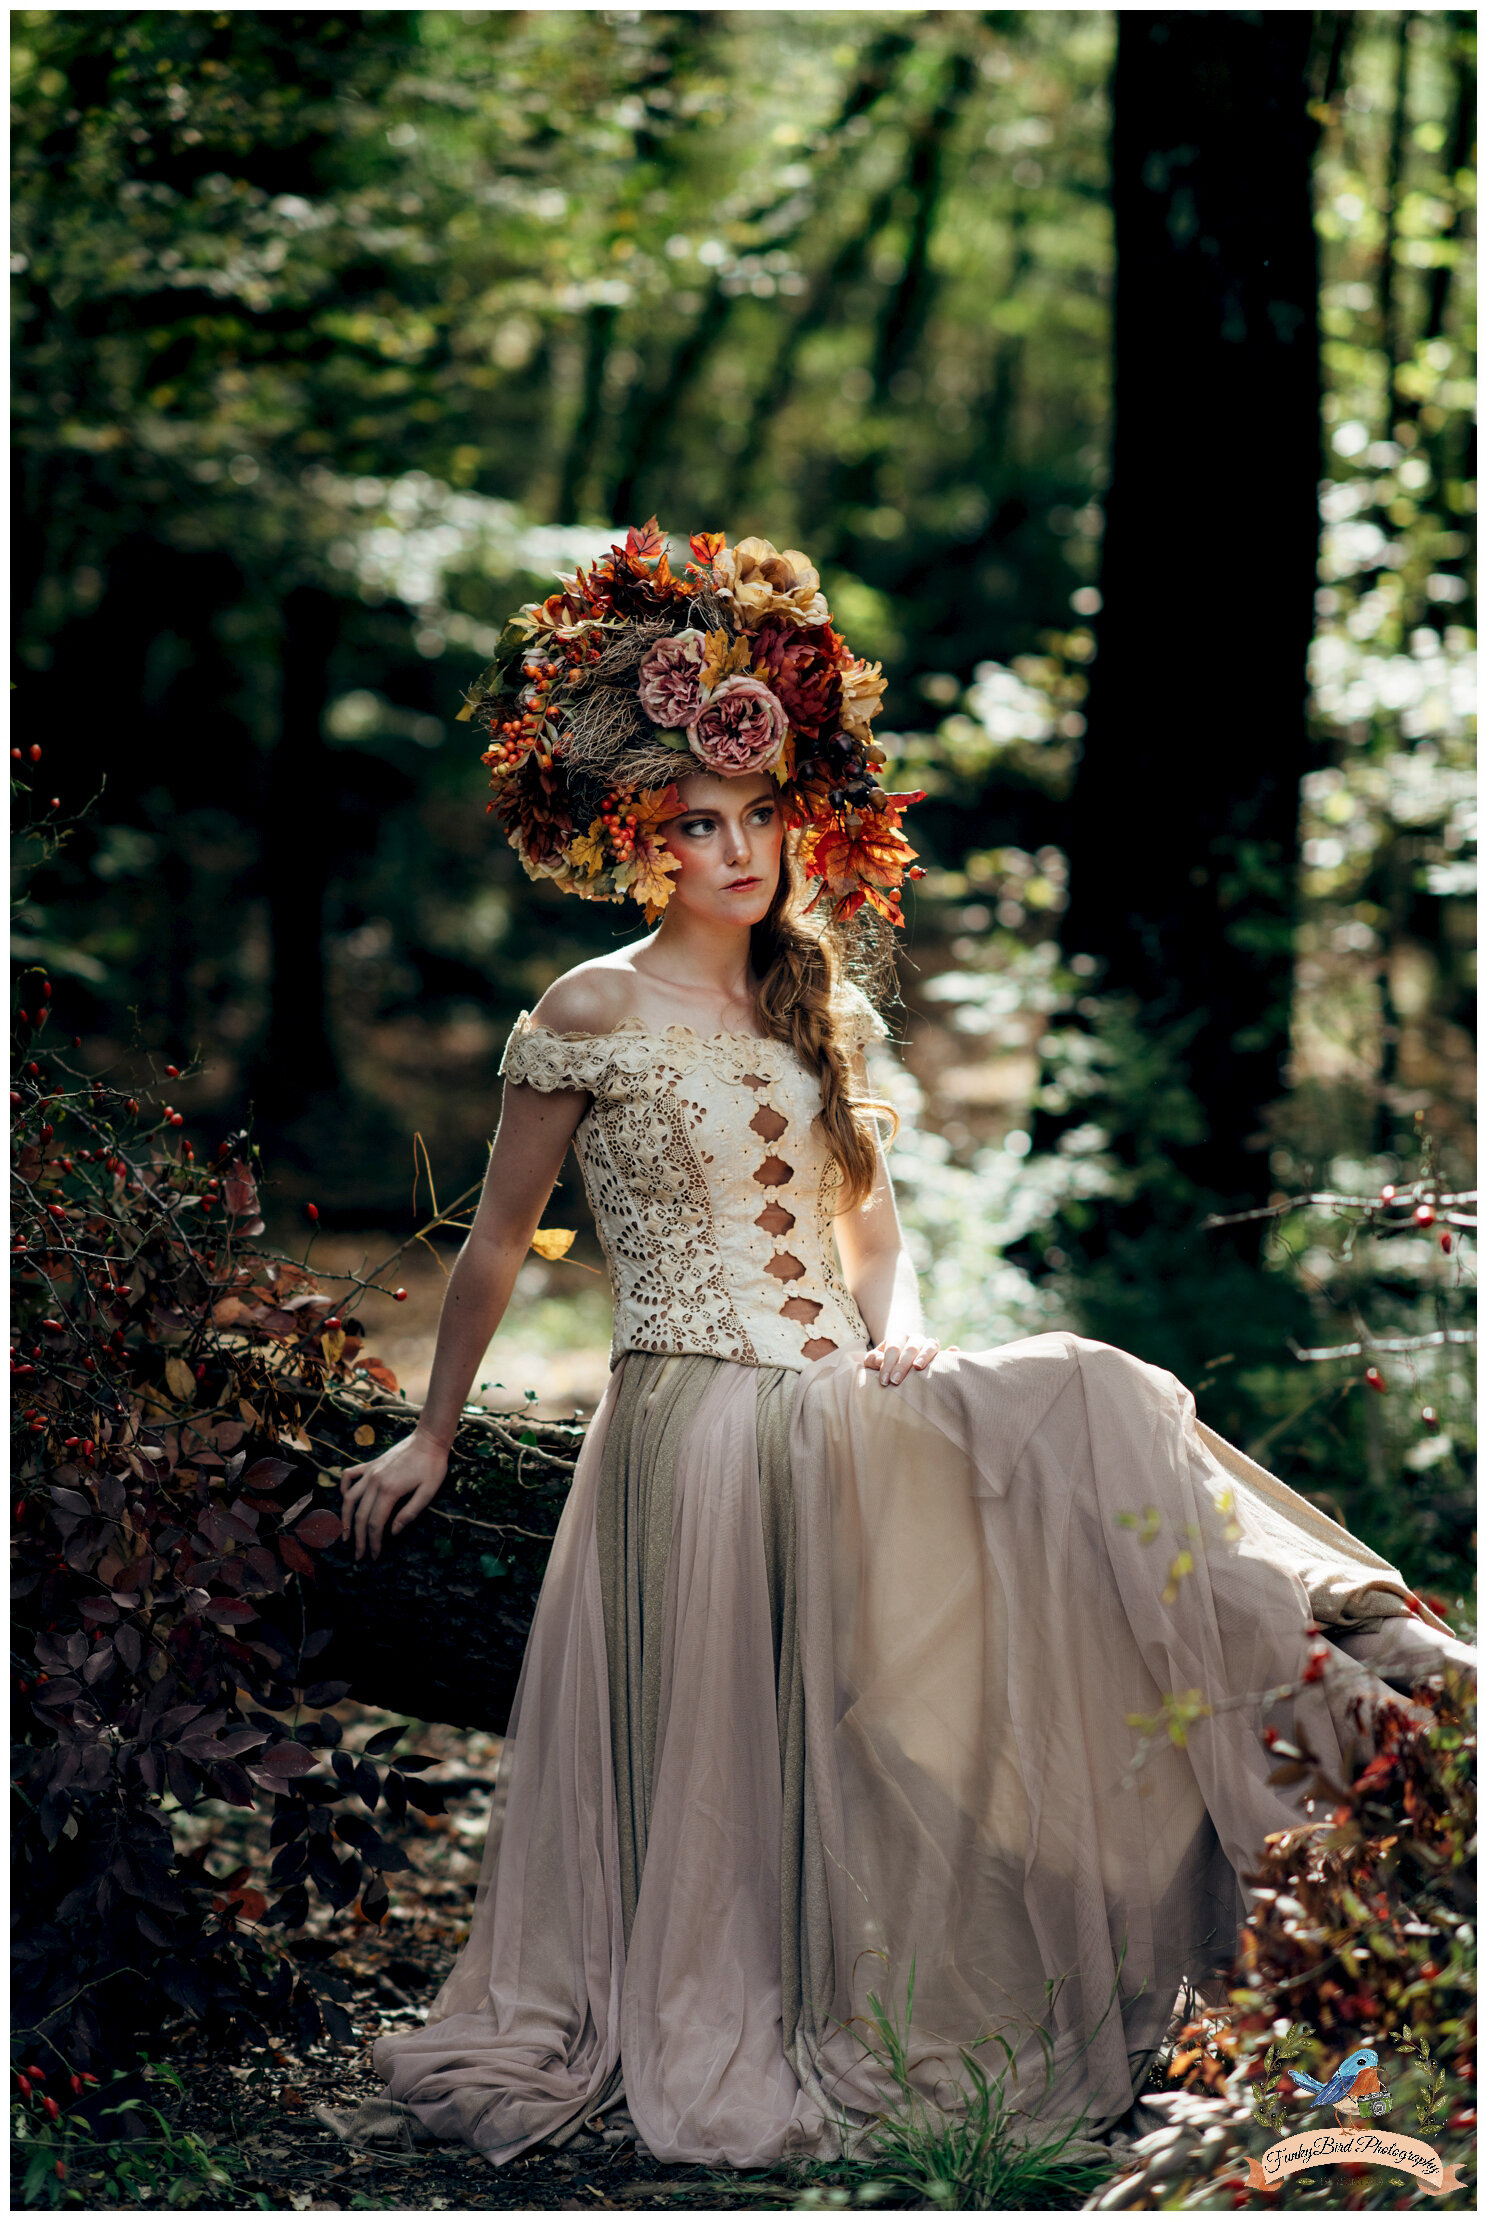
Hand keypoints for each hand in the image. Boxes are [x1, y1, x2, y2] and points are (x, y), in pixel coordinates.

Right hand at [339, 1428, 448, 1561]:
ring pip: (350, 1498)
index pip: (375, 1523)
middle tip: (359, 1556)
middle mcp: (375, 1481)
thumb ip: (410, 1513)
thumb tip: (392, 1532)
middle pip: (360, 1515)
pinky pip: (350, 1476)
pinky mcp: (371, 1464)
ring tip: (345, 1535)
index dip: (373, 1542)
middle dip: (358, 1538)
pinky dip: (344, 1488)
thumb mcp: (428, 1492)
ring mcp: (371, 1471)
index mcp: (390, 1490)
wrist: (429, 1439)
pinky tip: (345, 1499)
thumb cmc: (433, 1466)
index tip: (374, 1556)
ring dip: (345, 1518)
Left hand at [863, 1331, 951, 1386]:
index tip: (884, 1381)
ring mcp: (929, 1345)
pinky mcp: (941, 1354)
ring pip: (929, 1346)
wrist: (899, 1364)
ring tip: (917, 1367)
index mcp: (898, 1337)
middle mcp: (915, 1338)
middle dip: (902, 1365)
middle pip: (910, 1348)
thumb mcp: (874, 1361)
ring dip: (924, 1356)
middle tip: (895, 1382)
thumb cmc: (884, 1364)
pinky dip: (951, 1352)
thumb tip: (879, 1360)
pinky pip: (948, 1352)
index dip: (887, 1364)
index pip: (893, 1348)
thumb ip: (873, 1360)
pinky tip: (954, 1351)